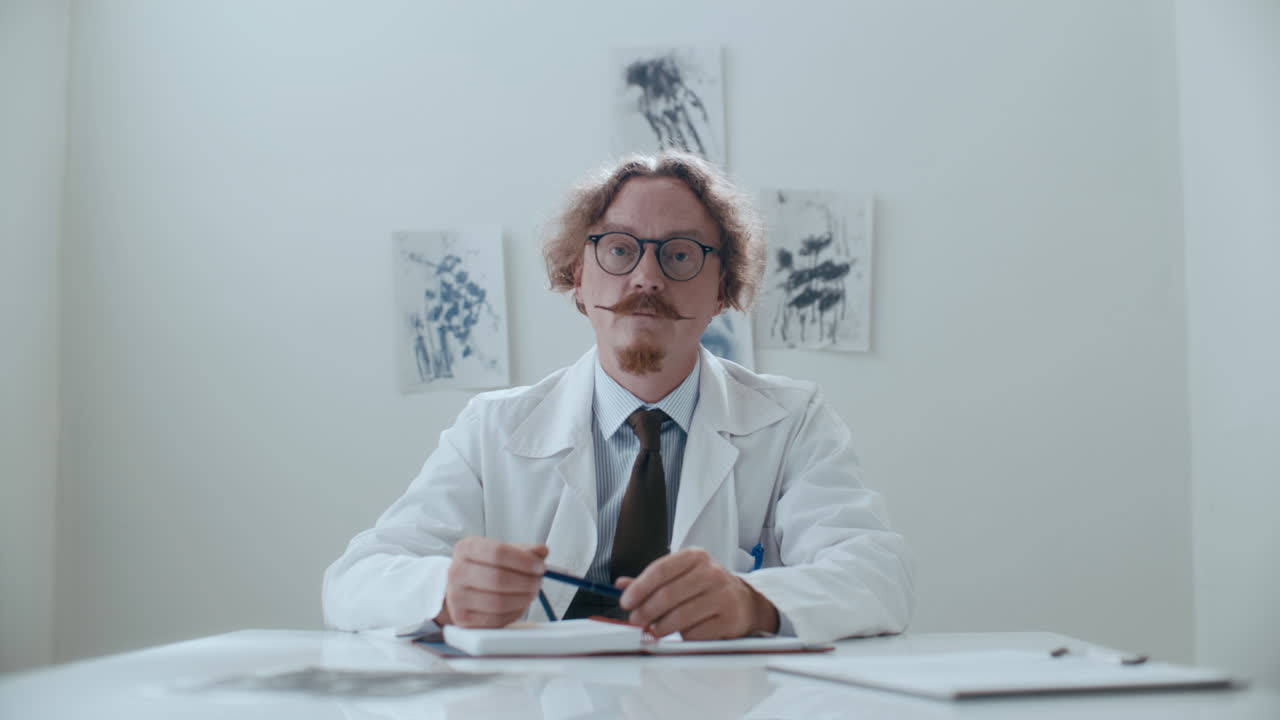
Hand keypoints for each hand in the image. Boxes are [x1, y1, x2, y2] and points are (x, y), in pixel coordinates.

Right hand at [436, 537, 547, 627]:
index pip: (498, 552)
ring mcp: (457, 597)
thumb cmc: (483, 567)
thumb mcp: (501, 551)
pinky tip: (519, 604)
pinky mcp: (463, 619)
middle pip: (498, 578)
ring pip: (498, 602)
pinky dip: (513, 613)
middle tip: (538, 581)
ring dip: (523, 599)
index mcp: (466, 548)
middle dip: (526, 582)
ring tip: (531, 593)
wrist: (460, 587)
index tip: (539, 566)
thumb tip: (541, 551)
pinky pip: (495, 619)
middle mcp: (457, 572)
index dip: (524, 561)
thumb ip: (523, 550)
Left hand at [617, 548, 778, 639]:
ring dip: (661, 628)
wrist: (745, 603)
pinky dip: (683, 637)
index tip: (626, 601)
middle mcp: (712, 573)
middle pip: (668, 595)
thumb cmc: (707, 588)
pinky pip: (695, 633)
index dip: (639, 587)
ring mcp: (723, 596)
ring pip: (680, 617)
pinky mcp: (730, 619)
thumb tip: (621, 585)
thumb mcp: (682, 576)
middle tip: (635, 620)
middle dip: (646, 611)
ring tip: (654, 630)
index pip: (661, 569)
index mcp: (696, 557)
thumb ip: (653, 580)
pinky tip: (683, 632)